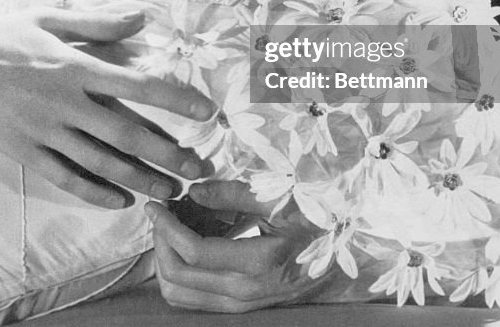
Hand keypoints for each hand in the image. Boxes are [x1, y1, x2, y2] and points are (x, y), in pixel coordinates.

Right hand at [0, 7, 215, 208]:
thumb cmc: (0, 36)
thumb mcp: (47, 19)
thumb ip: (96, 23)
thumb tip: (140, 19)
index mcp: (76, 66)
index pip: (138, 85)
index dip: (176, 99)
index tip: (208, 112)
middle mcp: (66, 102)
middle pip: (128, 134)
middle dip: (170, 154)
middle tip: (202, 170)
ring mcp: (44, 131)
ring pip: (102, 163)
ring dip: (141, 180)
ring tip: (171, 193)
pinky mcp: (25, 152)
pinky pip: (65, 177)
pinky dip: (95, 192)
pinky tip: (120, 202)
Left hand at [146, 180, 318, 312]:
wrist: (344, 254)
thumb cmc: (315, 220)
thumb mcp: (279, 199)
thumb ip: (233, 195)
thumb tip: (193, 191)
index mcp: (258, 261)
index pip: (193, 251)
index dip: (166, 227)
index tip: (155, 205)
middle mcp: (246, 291)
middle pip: (178, 276)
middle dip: (160, 243)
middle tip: (161, 216)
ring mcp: (243, 304)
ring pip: (180, 295)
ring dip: (165, 263)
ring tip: (169, 233)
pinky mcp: (241, 307)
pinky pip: (194, 301)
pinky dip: (179, 276)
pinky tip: (185, 249)